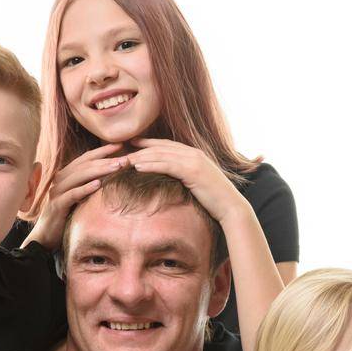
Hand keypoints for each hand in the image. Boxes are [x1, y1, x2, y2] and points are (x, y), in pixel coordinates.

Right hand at [21, 143, 130, 250]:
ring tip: (117, 167)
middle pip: (85, 165)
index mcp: (66, 175)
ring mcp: (57, 192)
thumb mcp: (80, 199)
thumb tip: (112, 177)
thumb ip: (90, 186)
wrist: (45, 238)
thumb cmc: (66, 217)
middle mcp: (60, 180)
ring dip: (100, 170)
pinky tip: (98, 185)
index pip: (86, 158)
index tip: (121, 145)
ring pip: (79, 176)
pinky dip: (85, 188)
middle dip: (106, 160)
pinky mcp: (57, 205)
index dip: (103, 151)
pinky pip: (72, 194)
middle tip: (126, 159)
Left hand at [125, 138, 250, 224]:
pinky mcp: (192, 171)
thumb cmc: (214, 200)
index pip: (166, 145)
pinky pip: (167, 165)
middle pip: (160, 147)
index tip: (132, 144)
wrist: (230, 207)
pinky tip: (138, 167)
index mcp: (194, 154)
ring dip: (141, 157)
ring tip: (124, 160)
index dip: (148, 143)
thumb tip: (172, 180)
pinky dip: (151, 165)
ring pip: (161, 155)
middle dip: (140, 149)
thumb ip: (185, 176)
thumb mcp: (197, 184)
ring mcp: (193, 160)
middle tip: (121, 151)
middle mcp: (193, 153)